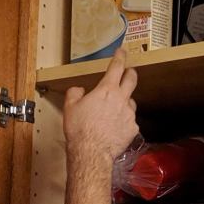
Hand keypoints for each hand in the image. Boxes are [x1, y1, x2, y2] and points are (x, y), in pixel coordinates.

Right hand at [63, 48, 138, 162]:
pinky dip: (124, 120)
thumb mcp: (70, 107)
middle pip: (132, 79)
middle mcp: (121, 99)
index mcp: (106, 90)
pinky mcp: (133, 128)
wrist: (91, 152)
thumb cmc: (79, 130)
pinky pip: (130, 120)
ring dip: (125, 101)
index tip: (122, 52)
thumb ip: (75, 93)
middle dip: (130, 72)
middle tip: (128, 72)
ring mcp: (129, 114)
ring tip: (114, 109)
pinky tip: (114, 127)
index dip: (120, 57)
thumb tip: (80, 90)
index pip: (116, 67)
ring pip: (131, 101)